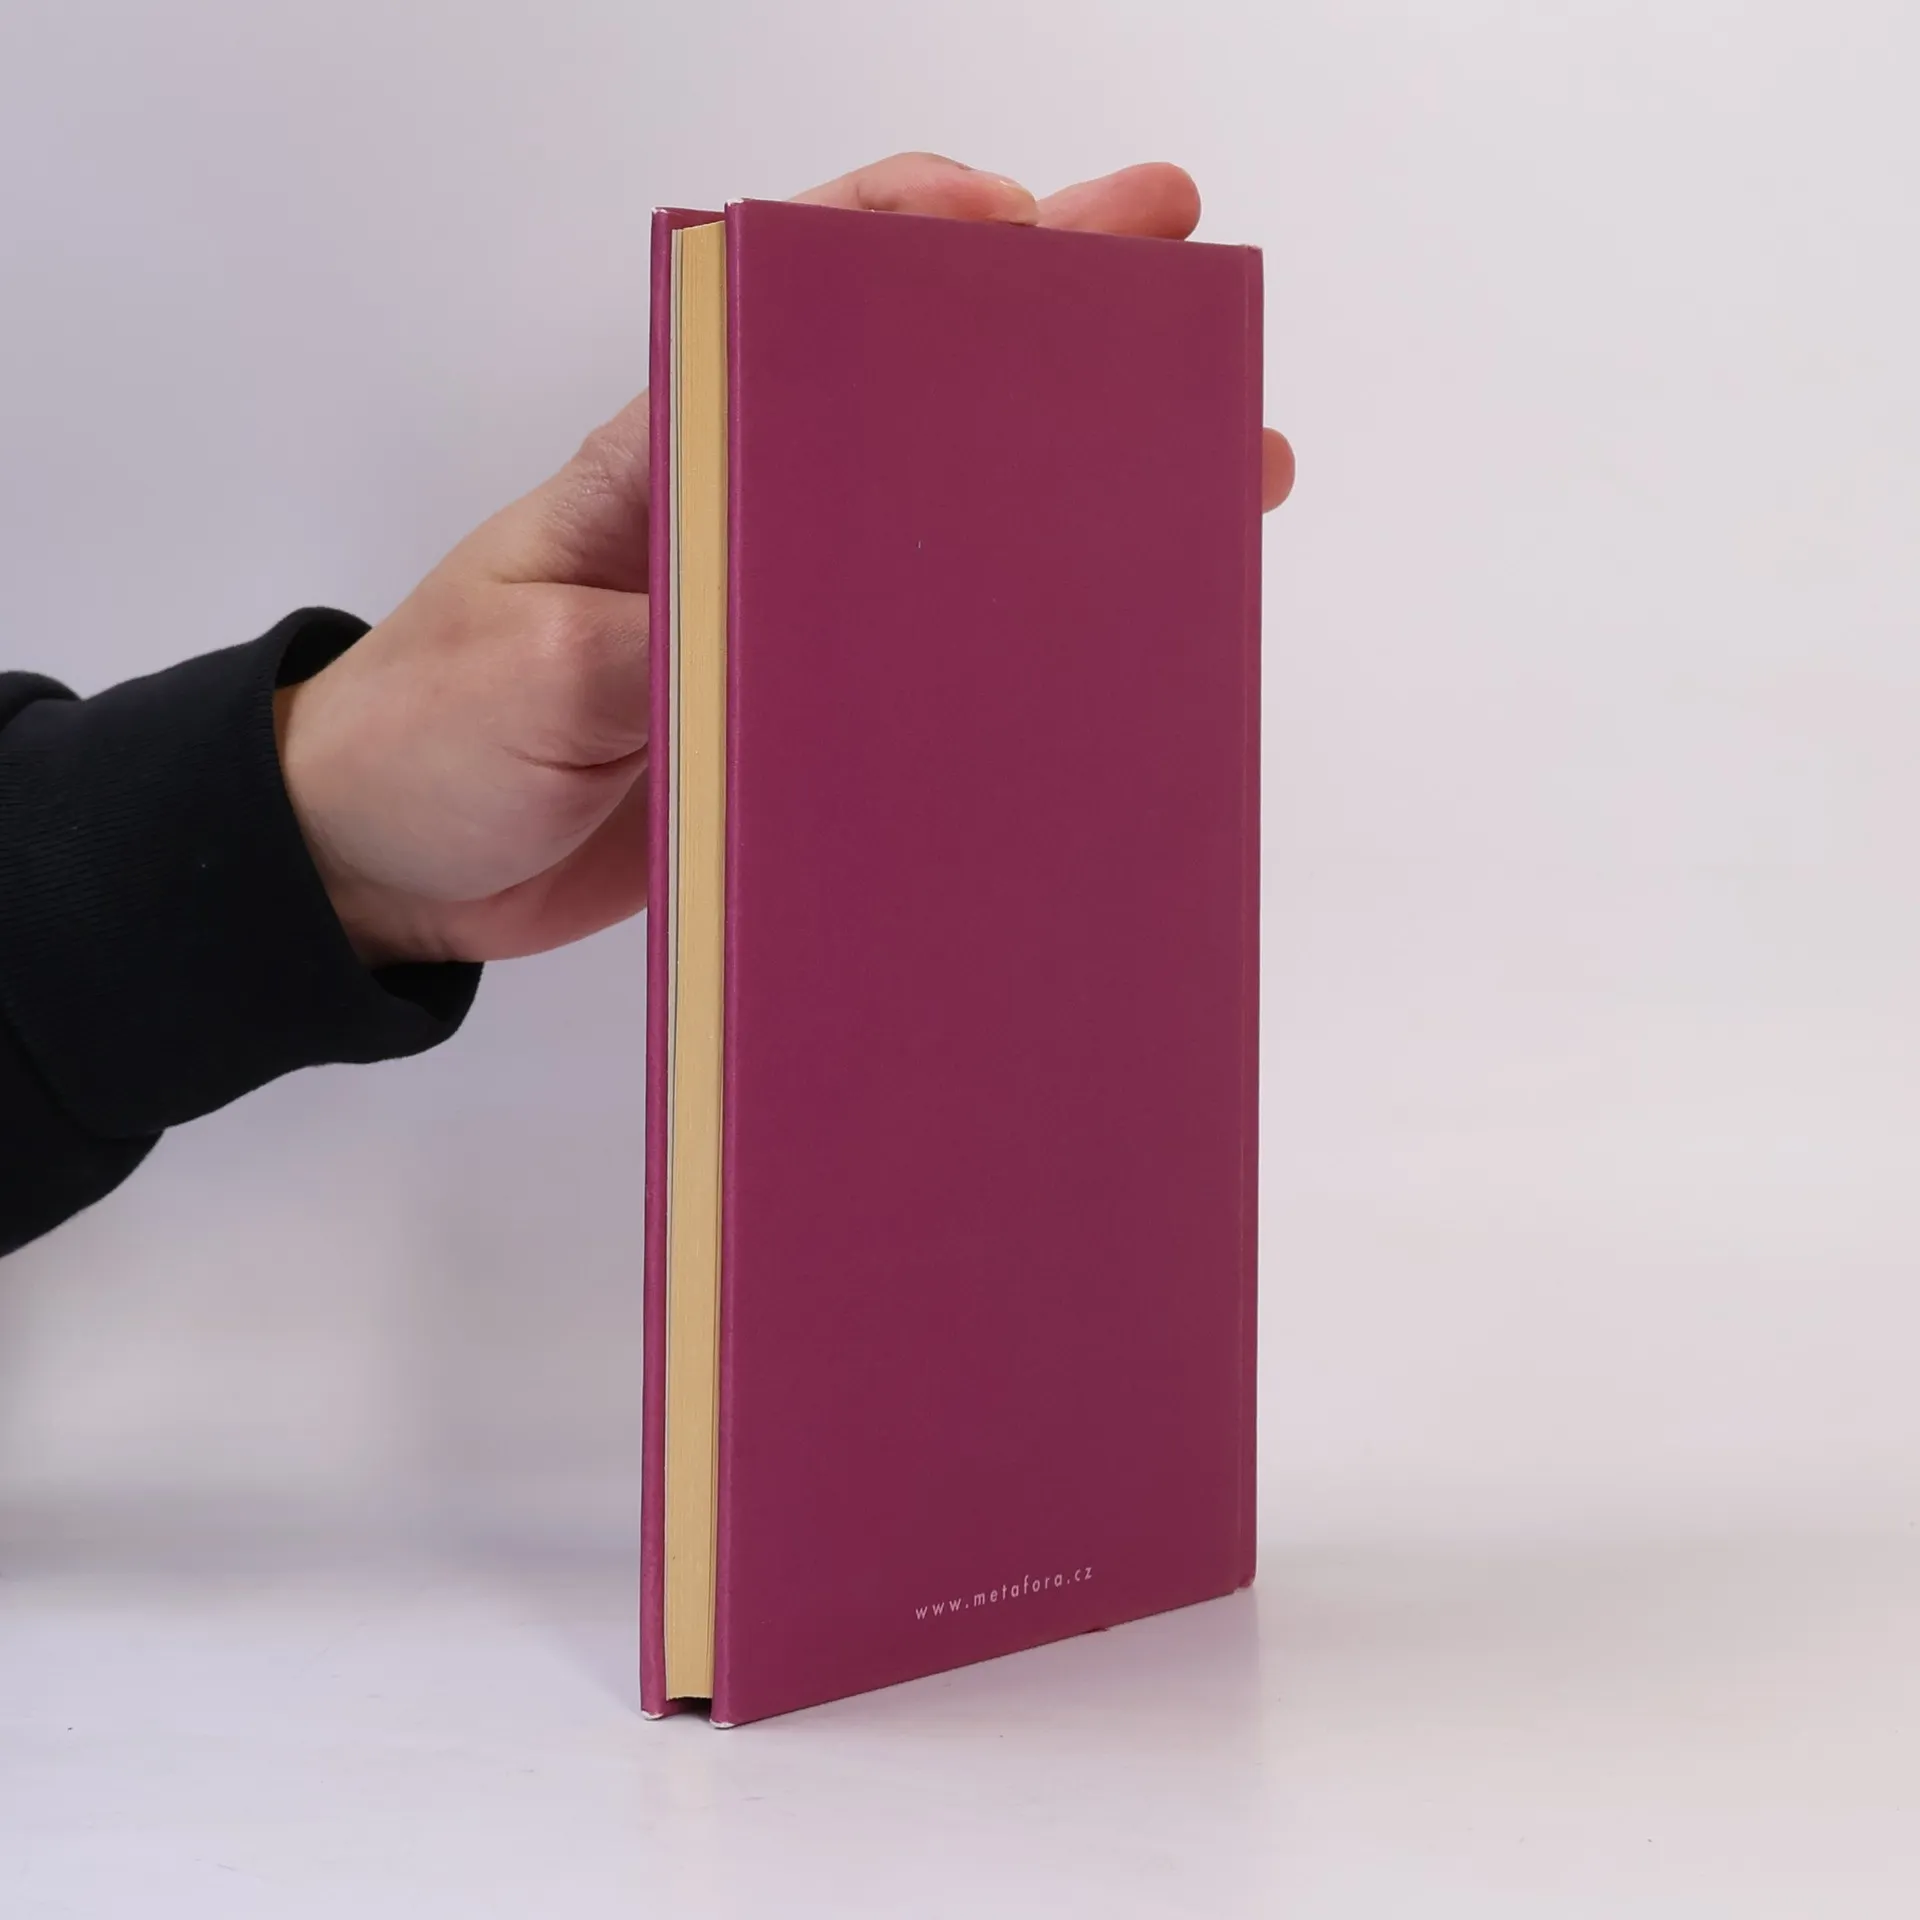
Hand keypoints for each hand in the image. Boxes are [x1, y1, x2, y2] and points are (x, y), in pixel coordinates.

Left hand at [276, 155, 1296, 967]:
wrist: (392, 868)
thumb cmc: (426, 736)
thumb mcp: (527, 668)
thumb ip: (657, 633)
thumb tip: (806, 627)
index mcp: (665, 470)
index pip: (797, 316)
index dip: (911, 243)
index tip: (1030, 219)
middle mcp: (740, 532)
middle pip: (911, 414)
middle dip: (1048, 350)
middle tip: (1188, 326)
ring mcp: (778, 630)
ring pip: (940, 545)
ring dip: (1062, 510)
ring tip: (1208, 483)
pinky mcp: (793, 725)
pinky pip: (917, 674)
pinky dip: (1011, 654)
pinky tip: (1100, 654)